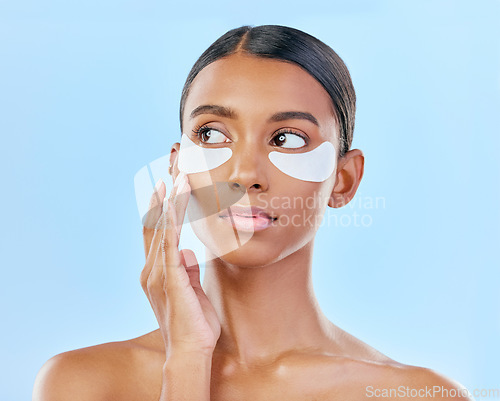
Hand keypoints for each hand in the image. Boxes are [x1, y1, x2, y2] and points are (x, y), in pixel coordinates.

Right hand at [140, 172, 220, 356]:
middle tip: (172, 175)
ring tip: (178, 179)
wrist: (190, 350)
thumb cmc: (194, 325)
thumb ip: (188, 271)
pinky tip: (175, 202)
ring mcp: (157, 273)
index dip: (160, 210)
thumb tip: (188, 252)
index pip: (156, 234)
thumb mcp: (193, 291)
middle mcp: (151, 270)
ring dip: (170, 202)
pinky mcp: (169, 277)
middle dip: (163, 199)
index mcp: (157, 273)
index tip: (167, 189)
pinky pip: (168, 242)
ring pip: (162, 229)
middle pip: (155, 226)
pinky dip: (171, 220)